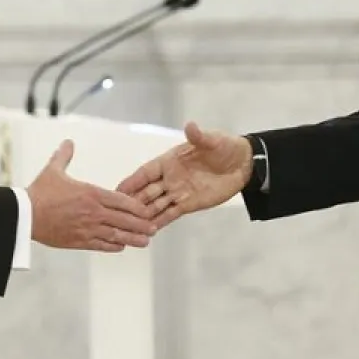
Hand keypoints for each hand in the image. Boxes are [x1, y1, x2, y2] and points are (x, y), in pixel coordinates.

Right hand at [26, 140, 155, 252]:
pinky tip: (121, 246)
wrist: (25, 216)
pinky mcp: (79, 241)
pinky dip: (113, 246)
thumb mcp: (53, 170)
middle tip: (153, 228)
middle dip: (141, 225)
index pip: (122, 200)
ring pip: (116, 235)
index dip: (137, 207)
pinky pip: (101, 245)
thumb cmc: (39, 193)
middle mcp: (93, 212)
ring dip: (133, 238)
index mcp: (91, 193)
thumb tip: (68, 142)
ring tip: (145, 241)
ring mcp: (87, 228)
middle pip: (124, 220)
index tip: (147, 210)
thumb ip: (64, 156)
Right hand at [116, 121, 250, 229]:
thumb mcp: (212, 141)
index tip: (117, 190)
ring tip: (129, 227)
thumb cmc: (225, 148)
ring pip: (155, 205)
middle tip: (117, 215)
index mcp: (169, 161)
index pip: (145, 172)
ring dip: (143, 215)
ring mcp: (177, 192)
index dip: (132, 181)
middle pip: (146, 191)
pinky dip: (159, 222)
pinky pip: (169, 214)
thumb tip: (191, 126)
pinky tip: (148, 231)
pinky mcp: (188, 204)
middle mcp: (169, 178)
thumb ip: (199, 137)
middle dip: (133, 202)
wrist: (242, 164)